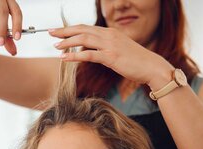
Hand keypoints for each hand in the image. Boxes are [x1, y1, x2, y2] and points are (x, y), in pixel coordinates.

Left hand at [49, 24, 172, 84]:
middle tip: (50, 32)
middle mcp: (109, 35)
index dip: (72, 28)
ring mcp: (110, 45)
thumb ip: (108, 48)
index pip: (87, 27)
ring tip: (55, 45)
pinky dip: (74, 55)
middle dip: (64, 31)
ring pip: (83, 39)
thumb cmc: (137, 61)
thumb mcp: (121, 50)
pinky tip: (64, 58)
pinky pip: (88, 54)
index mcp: (111, 33)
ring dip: (67, 42)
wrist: (152, 67)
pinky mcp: (110, 56)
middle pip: (82, 29)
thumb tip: (97, 52)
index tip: (60, 30)